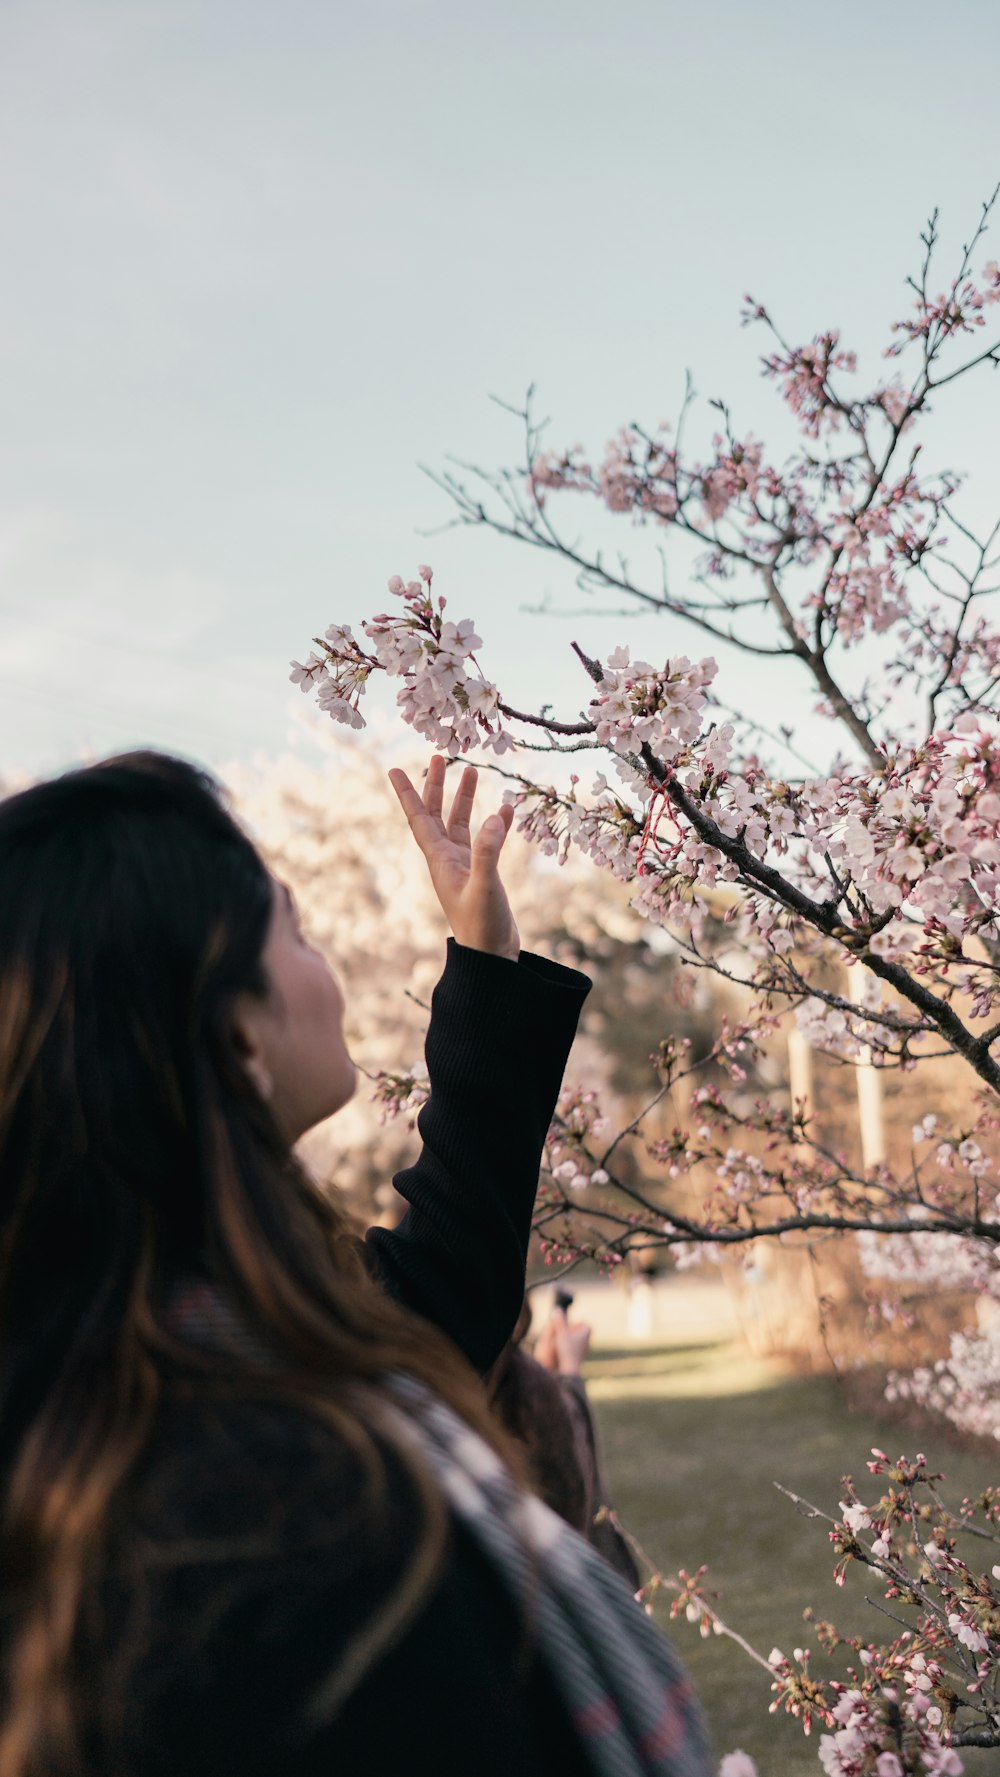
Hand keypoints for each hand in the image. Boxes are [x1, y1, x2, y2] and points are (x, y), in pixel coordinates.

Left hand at [387, 755, 520, 961]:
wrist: (491, 958)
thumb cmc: (482, 926)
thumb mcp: (484, 887)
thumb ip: (488, 852)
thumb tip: (495, 816)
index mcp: (439, 860)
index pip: (419, 819)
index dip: (407, 793)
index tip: (393, 768)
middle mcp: (447, 860)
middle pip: (437, 815)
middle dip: (437, 786)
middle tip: (439, 756)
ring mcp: (464, 867)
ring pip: (460, 824)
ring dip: (464, 799)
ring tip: (472, 770)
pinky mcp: (481, 875)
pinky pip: (484, 840)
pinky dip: (494, 823)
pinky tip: (507, 809)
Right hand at [534, 1306, 591, 1376]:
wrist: (569, 1369)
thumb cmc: (567, 1350)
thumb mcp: (561, 1333)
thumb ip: (559, 1322)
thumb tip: (557, 1309)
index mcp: (586, 1334)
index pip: (586, 1325)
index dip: (579, 1323)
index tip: (570, 1323)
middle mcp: (587, 1343)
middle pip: (583, 1333)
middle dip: (574, 1331)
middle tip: (565, 1331)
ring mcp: (583, 1352)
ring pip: (579, 1343)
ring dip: (571, 1340)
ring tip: (562, 1341)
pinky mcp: (578, 1359)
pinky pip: (576, 1351)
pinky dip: (570, 1349)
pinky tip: (561, 1351)